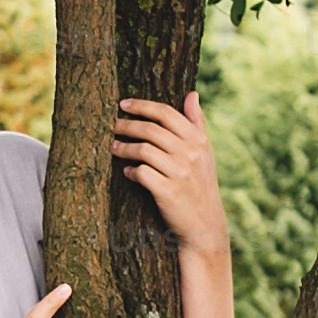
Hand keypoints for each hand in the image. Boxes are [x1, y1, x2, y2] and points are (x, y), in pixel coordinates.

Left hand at [115, 93, 227, 260]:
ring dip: (124, 148)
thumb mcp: (205, 153)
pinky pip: (142, 174)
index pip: (167, 113)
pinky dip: (131, 171)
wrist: (205, 224)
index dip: (143, 106)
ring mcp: (179, 173)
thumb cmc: (201, 184)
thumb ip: (197, 123)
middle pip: (151, 130)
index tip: (123, 104)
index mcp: (198, 141)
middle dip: (127, 125)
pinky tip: (127, 172)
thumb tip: (192, 94)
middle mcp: (190, 154)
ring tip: (113, 148)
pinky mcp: (168, 192)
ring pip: (143, 150)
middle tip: (112, 125)